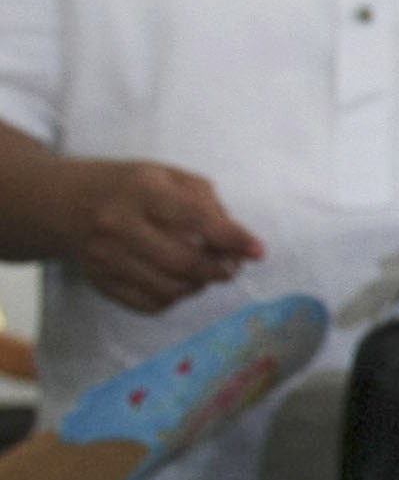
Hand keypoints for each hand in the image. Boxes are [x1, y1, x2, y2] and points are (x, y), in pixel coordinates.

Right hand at [56, 159, 262, 312]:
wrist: (60, 203)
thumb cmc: (127, 187)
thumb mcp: (166, 176)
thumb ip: (206, 203)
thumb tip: (239, 241)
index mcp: (140, 190)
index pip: (194, 219)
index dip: (232, 238)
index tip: (258, 251)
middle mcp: (117, 224)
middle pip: (182, 261)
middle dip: (218, 269)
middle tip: (232, 266)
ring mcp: (104, 256)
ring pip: (168, 288)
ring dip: (199, 286)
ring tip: (205, 273)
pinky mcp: (99, 281)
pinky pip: (149, 304)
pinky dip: (175, 298)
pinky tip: (178, 282)